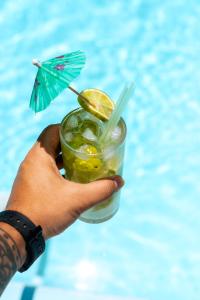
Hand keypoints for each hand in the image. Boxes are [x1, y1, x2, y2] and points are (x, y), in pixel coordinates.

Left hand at [6, 125, 123, 239]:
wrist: (20, 235)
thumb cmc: (46, 212)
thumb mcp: (77, 199)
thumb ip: (100, 189)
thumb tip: (119, 182)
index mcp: (40, 157)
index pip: (53, 130)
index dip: (70, 128)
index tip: (85, 133)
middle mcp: (31, 162)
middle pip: (53, 144)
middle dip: (72, 145)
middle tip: (89, 148)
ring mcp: (29, 174)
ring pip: (50, 158)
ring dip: (66, 159)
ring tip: (84, 162)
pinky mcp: (30, 185)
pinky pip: (46, 170)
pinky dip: (59, 170)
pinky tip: (73, 179)